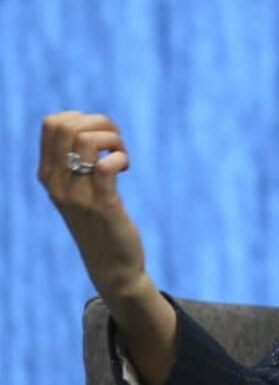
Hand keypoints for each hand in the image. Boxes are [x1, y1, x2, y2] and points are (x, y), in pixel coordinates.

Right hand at [38, 110, 147, 297]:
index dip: (83, 118)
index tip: (100, 138)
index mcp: (47, 174)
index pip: (51, 123)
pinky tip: (125, 168)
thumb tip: (89, 123)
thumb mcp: (76, 189)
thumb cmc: (98, 222)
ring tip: (122, 156)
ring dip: (114, 140)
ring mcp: (77, 195)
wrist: (111, 266)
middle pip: (68, 125)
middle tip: (116, 146)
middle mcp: (56, 183)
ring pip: (87, 140)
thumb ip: (72, 160)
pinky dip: (120, 157)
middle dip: (101, 124)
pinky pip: (106, 166)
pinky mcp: (102, 205)